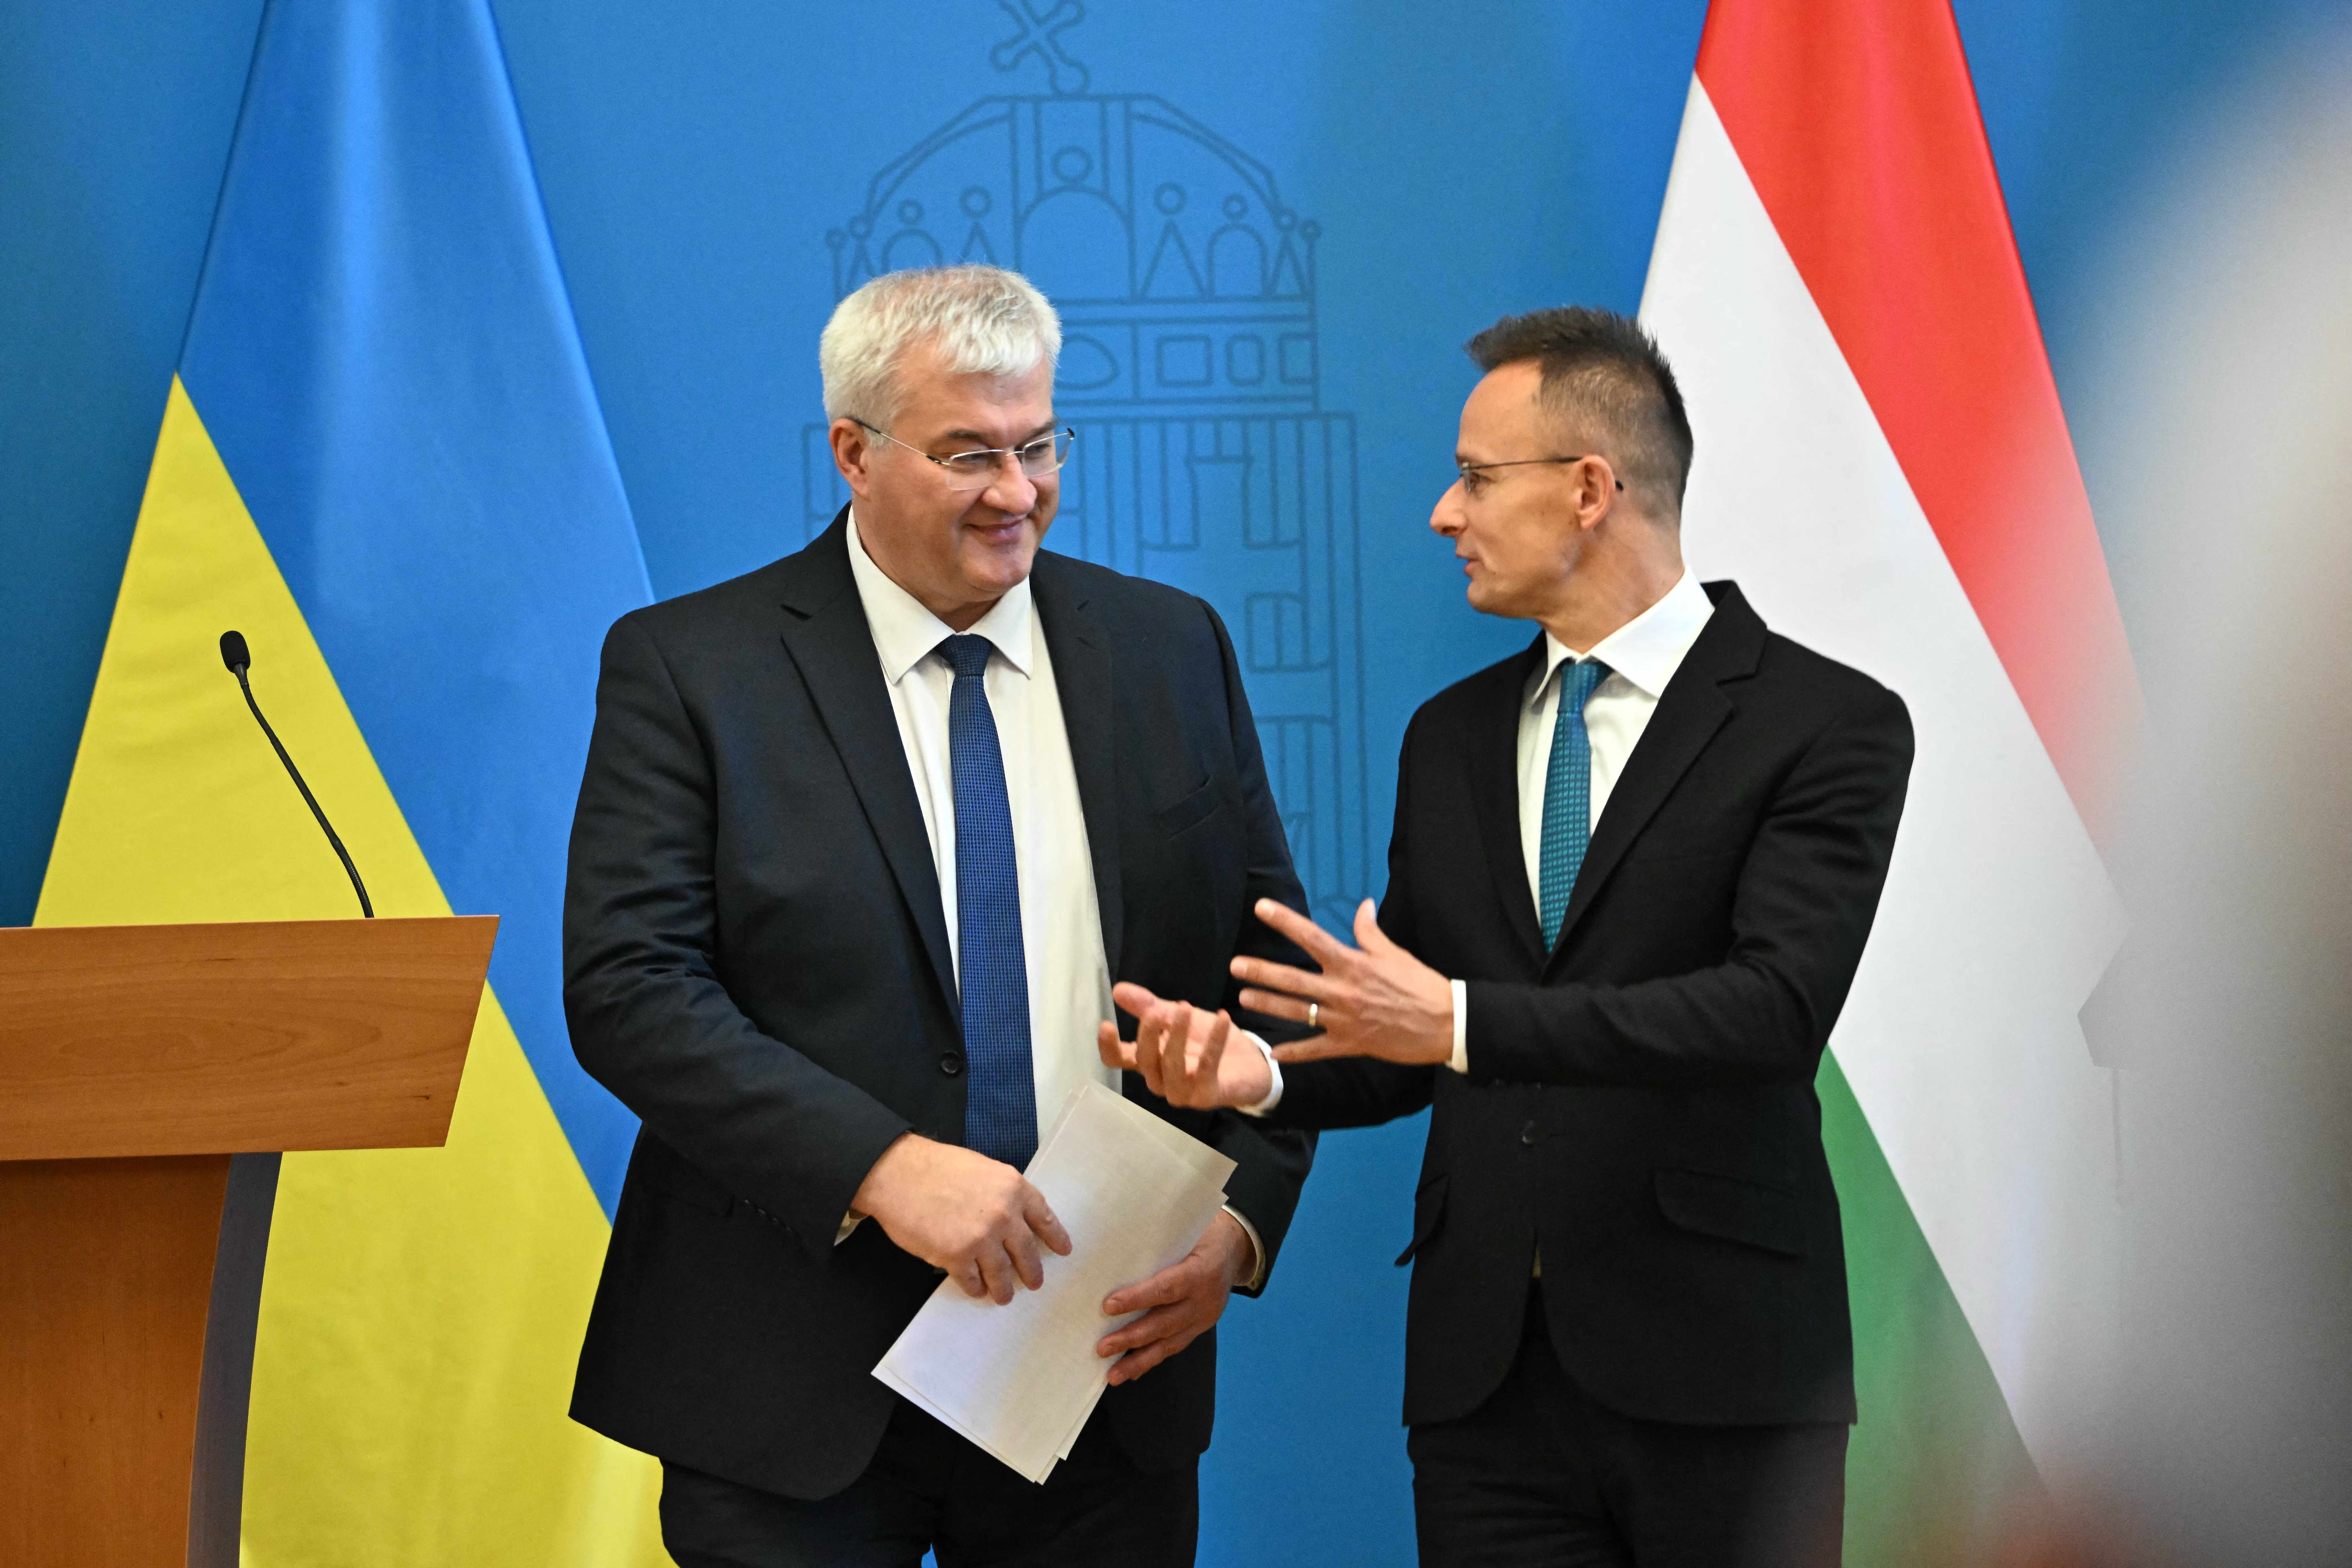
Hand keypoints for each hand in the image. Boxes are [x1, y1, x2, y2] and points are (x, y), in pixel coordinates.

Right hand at [851, 1134, 1071, 1302]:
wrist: (899, 1173)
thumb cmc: (937, 1167)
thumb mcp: (983, 1169)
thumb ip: (1004, 1193)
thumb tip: (1014, 1216)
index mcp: (1014, 1188)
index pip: (1045, 1219)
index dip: (1056, 1238)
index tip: (1063, 1251)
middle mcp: (1004, 1215)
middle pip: (1027, 1253)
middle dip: (1032, 1272)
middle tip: (1034, 1283)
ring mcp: (981, 1238)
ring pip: (1002, 1274)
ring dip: (1004, 1289)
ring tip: (1003, 1295)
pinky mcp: (956, 1257)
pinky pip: (973, 1281)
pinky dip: (975, 1287)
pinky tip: (975, 1289)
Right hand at [1096, 982, 1271, 1108]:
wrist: (1248, 1062)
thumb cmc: (1205, 1040)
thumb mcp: (1177, 1017)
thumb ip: (1149, 1006)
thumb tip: (1117, 990)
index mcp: (1148, 1061)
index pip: (1118, 1060)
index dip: (1108, 1047)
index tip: (1106, 1024)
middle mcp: (1160, 1080)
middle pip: (1144, 1061)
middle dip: (1147, 1034)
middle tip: (1156, 1010)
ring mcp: (1182, 1093)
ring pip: (1170, 1067)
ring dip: (1176, 1036)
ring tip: (1185, 1008)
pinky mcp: (1207, 1096)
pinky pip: (1206, 1068)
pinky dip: (1214, 1041)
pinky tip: (1223, 1017)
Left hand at [1096, 1211, 1250, 1384]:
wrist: (1234, 1250)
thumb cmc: (1203, 1235)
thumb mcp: (1186, 1232)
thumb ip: (1159, 1245)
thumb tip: (1116, 1254)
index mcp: (1202, 1271)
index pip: (1167, 1288)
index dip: (1138, 1298)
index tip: (1108, 1306)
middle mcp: (1205, 1300)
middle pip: (1165, 1322)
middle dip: (1132, 1338)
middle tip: (1102, 1348)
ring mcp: (1204, 1318)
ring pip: (1170, 1343)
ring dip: (1139, 1360)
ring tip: (1113, 1375)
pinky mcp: (1200, 1328)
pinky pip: (1174, 1347)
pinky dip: (1152, 1360)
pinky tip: (1131, 1372)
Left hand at [1232, 898, 1454, 1066]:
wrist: (1446, 1024)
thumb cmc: (1421, 985)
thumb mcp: (1395, 953)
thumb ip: (1370, 931)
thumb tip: (1362, 905)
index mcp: (1354, 963)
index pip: (1312, 937)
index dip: (1285, 921)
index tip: (1261, 907)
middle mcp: (1344, 990)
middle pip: (1294, 978)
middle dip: (1262, 970)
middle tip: (1235, 964)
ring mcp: (1345, 1019)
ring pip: (1298, 1012)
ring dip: (1268, 1005)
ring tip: (1243, 998)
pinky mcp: (1351, 1044)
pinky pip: (1316, 1049)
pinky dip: (1294, 1054)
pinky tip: (1273, 1054)